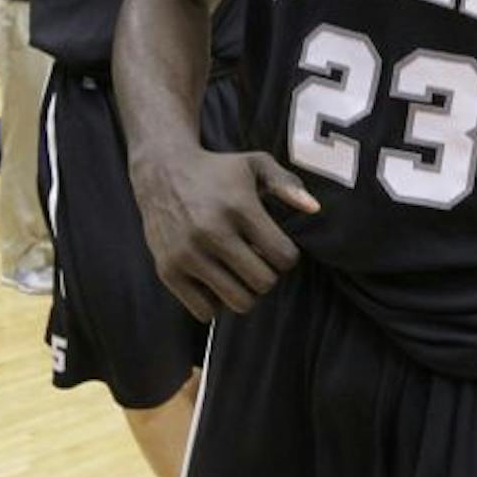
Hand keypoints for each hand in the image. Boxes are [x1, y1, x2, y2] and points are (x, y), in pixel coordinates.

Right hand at [133, 149, 319, 320]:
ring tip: (238, 270)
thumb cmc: (218, 170)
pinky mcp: (167, 271)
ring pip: (238, 302)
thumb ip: (288, 184)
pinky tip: (215, 279)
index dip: (287, 256)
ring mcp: (187, 254)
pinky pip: (205, 311)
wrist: (161, 172)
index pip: (283, 257)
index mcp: (238, 207)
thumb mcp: (255, 164)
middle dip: (268, 275)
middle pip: (263, 283)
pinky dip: (216, 302)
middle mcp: (211, 232)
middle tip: (257, 259)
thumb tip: (315, 209)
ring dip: (245, 292)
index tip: (276, 246)